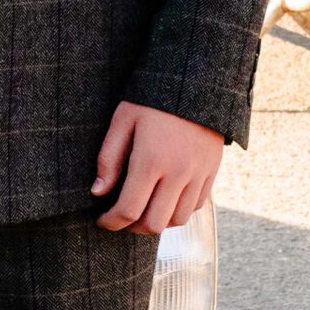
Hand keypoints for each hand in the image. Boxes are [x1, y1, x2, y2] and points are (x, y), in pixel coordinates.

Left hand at [92, 102, 223, 234]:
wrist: (197, 82)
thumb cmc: (152, 99)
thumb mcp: (123, 120)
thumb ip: (109, 158)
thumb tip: (98, 191)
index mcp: (151, 160)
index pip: (129, 209)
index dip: (111, 222)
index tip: (101, 220)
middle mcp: (178, 173)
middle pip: (154, 223)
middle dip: (132, 227)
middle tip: (119, 217)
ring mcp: (198, 174)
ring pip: (177, 220)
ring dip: (156, 222)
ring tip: (141, 211)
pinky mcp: (211, 172)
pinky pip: (195, 207)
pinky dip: (177, 212)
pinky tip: (164, 201)